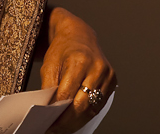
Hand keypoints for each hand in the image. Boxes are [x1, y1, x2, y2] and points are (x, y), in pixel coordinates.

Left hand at [42, 8, 115, 133]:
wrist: (80, 35)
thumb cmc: (63, 49)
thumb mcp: (49, 65)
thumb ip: (49, 89)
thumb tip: (48, 112)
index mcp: (80, 61)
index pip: (67, 95)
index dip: (56, 113)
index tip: (46, 123)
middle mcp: (97, 67)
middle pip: (81, 105)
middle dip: (66, 122)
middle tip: (54, 129)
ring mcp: (107, 74)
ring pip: (92, 108)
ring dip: (77, 122)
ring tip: (63, 127)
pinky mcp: (112, 80)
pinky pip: (99, 104)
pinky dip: (86, 114)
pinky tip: (75, 119)